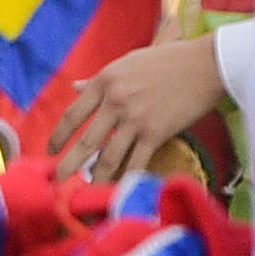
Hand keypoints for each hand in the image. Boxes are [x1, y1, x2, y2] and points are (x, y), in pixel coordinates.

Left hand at [48, 34, 229, 180]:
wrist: (204, 65)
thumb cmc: (166, 61)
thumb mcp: (126, 64)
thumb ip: (98, 80)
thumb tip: (74, 88)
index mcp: (104, 82)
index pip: (72, 114)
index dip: (59, 136)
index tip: (50, 150)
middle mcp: (115, 101)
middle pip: (85, 141)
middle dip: (68, 166)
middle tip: (57, 183)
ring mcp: (135, 119)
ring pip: (108, 158)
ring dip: (95, 179)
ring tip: (85, 194)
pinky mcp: (156, 133)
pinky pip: (136, 162)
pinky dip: (126, 179)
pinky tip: (118, 190)